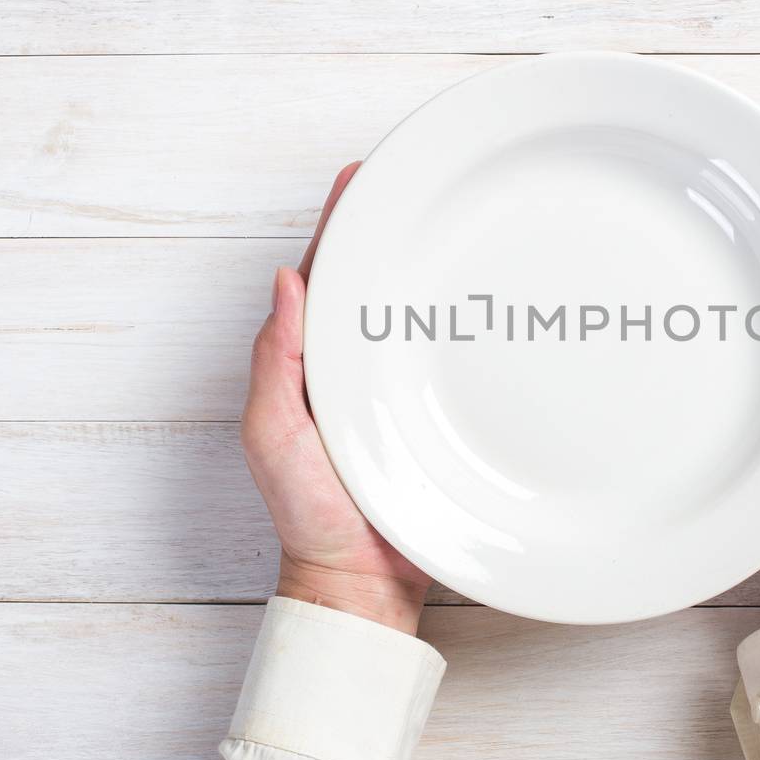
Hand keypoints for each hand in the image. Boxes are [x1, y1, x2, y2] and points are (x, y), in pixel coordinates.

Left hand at [241, 162, 431, 634]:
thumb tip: (285, 282)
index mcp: (310, 363)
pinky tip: (486, 298)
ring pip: (414, 315)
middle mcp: (354, 368)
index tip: (361, 176)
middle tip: (419, 177)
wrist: (363, 583)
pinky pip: (450, 355)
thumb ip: (275, 363)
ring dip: (430, 267)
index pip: (323, 277)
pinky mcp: (438, 414)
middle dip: (392, 230)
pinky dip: (463, 322)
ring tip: (456, 217)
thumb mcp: (273, 436)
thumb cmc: (311, 516)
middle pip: (373, 284)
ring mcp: (398, 390)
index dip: (339, 226)